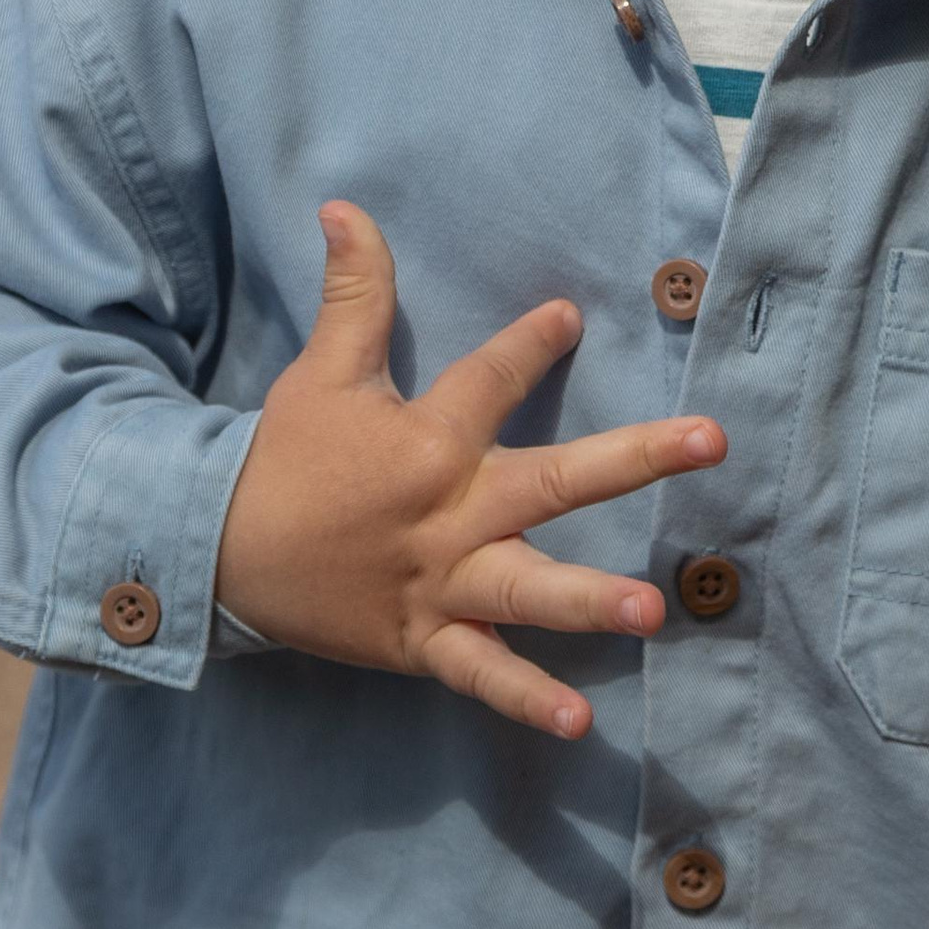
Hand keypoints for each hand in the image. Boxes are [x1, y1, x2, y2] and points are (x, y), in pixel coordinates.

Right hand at [214, 201, 725, 739]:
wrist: (218, 550)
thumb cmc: (285, 458)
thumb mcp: (320, 371)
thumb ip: (354, 292)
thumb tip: (345, 206)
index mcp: (428, 441)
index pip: (492, 379)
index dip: (531, 344)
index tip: (572, 318)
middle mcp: (447, 511)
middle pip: (552, 481)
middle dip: (634, 460)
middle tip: (709, 440)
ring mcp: (440, 582)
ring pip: (527, 590)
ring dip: (590, 601)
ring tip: (652, 610)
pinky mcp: (423, 640)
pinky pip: (482, 675)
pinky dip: (525, 700)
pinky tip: (581, 723)